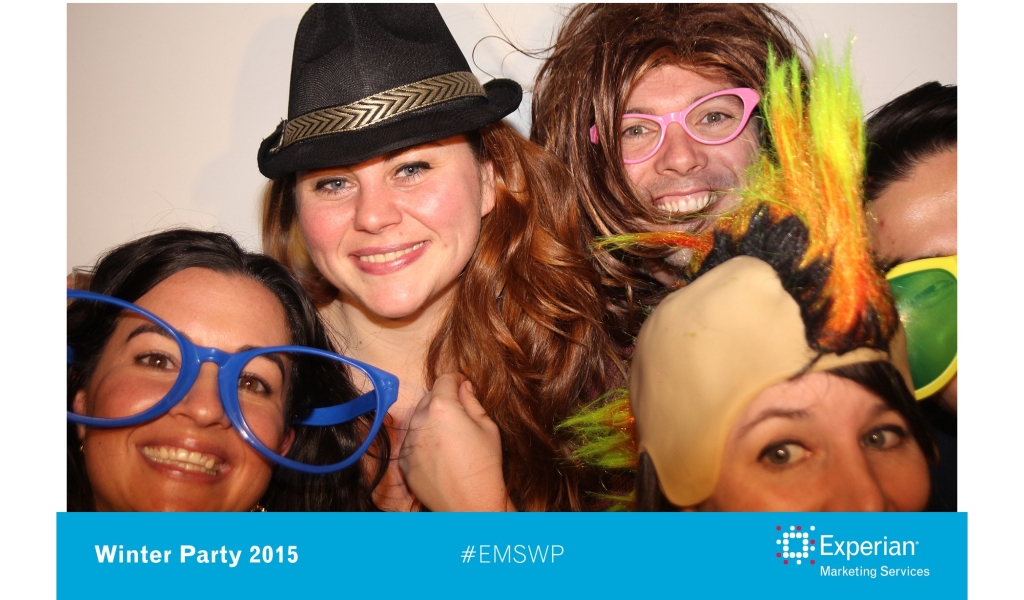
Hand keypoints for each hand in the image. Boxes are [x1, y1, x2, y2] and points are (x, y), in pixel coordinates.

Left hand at [399, 373, 513, 511]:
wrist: (469, 504)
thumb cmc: (484, 465)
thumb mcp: (487, 427)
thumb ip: (472, 402)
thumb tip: (465, 387)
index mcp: (443, 407)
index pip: (445, 379)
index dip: (456, 379)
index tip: (463, 384)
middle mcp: (420, 421)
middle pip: (430, 397)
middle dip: (444, 399)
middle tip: (460, 412)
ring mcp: (408, 441)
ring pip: (418, 419)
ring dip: (431, 420)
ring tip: (450, 436)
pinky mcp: (403, 460)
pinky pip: (412, 440)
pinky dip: (422, 440)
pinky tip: (440, 453)